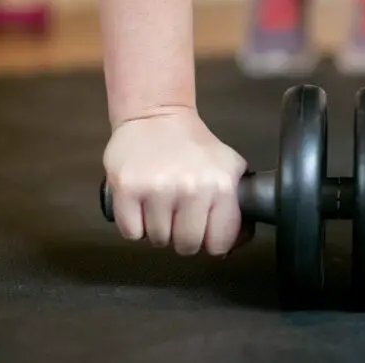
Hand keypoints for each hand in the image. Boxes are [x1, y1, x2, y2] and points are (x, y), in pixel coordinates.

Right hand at [102, 107, 251, 256]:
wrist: (156, 116)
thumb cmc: (194, 146)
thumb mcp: (229, 167)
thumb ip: (237, 204)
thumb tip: (236, 244)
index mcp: (221, 186)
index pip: (219, 244)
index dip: (210, 240)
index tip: (204, 228)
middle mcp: (191, 189)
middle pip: (186, 246)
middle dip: (182, 236)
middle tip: (179, 214)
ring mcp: (157, 189)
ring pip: (158, 240)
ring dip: (158, 228)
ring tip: (160, 202)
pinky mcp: (126, 189)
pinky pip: (131, 233)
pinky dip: (134, 224)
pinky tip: (142, 203)